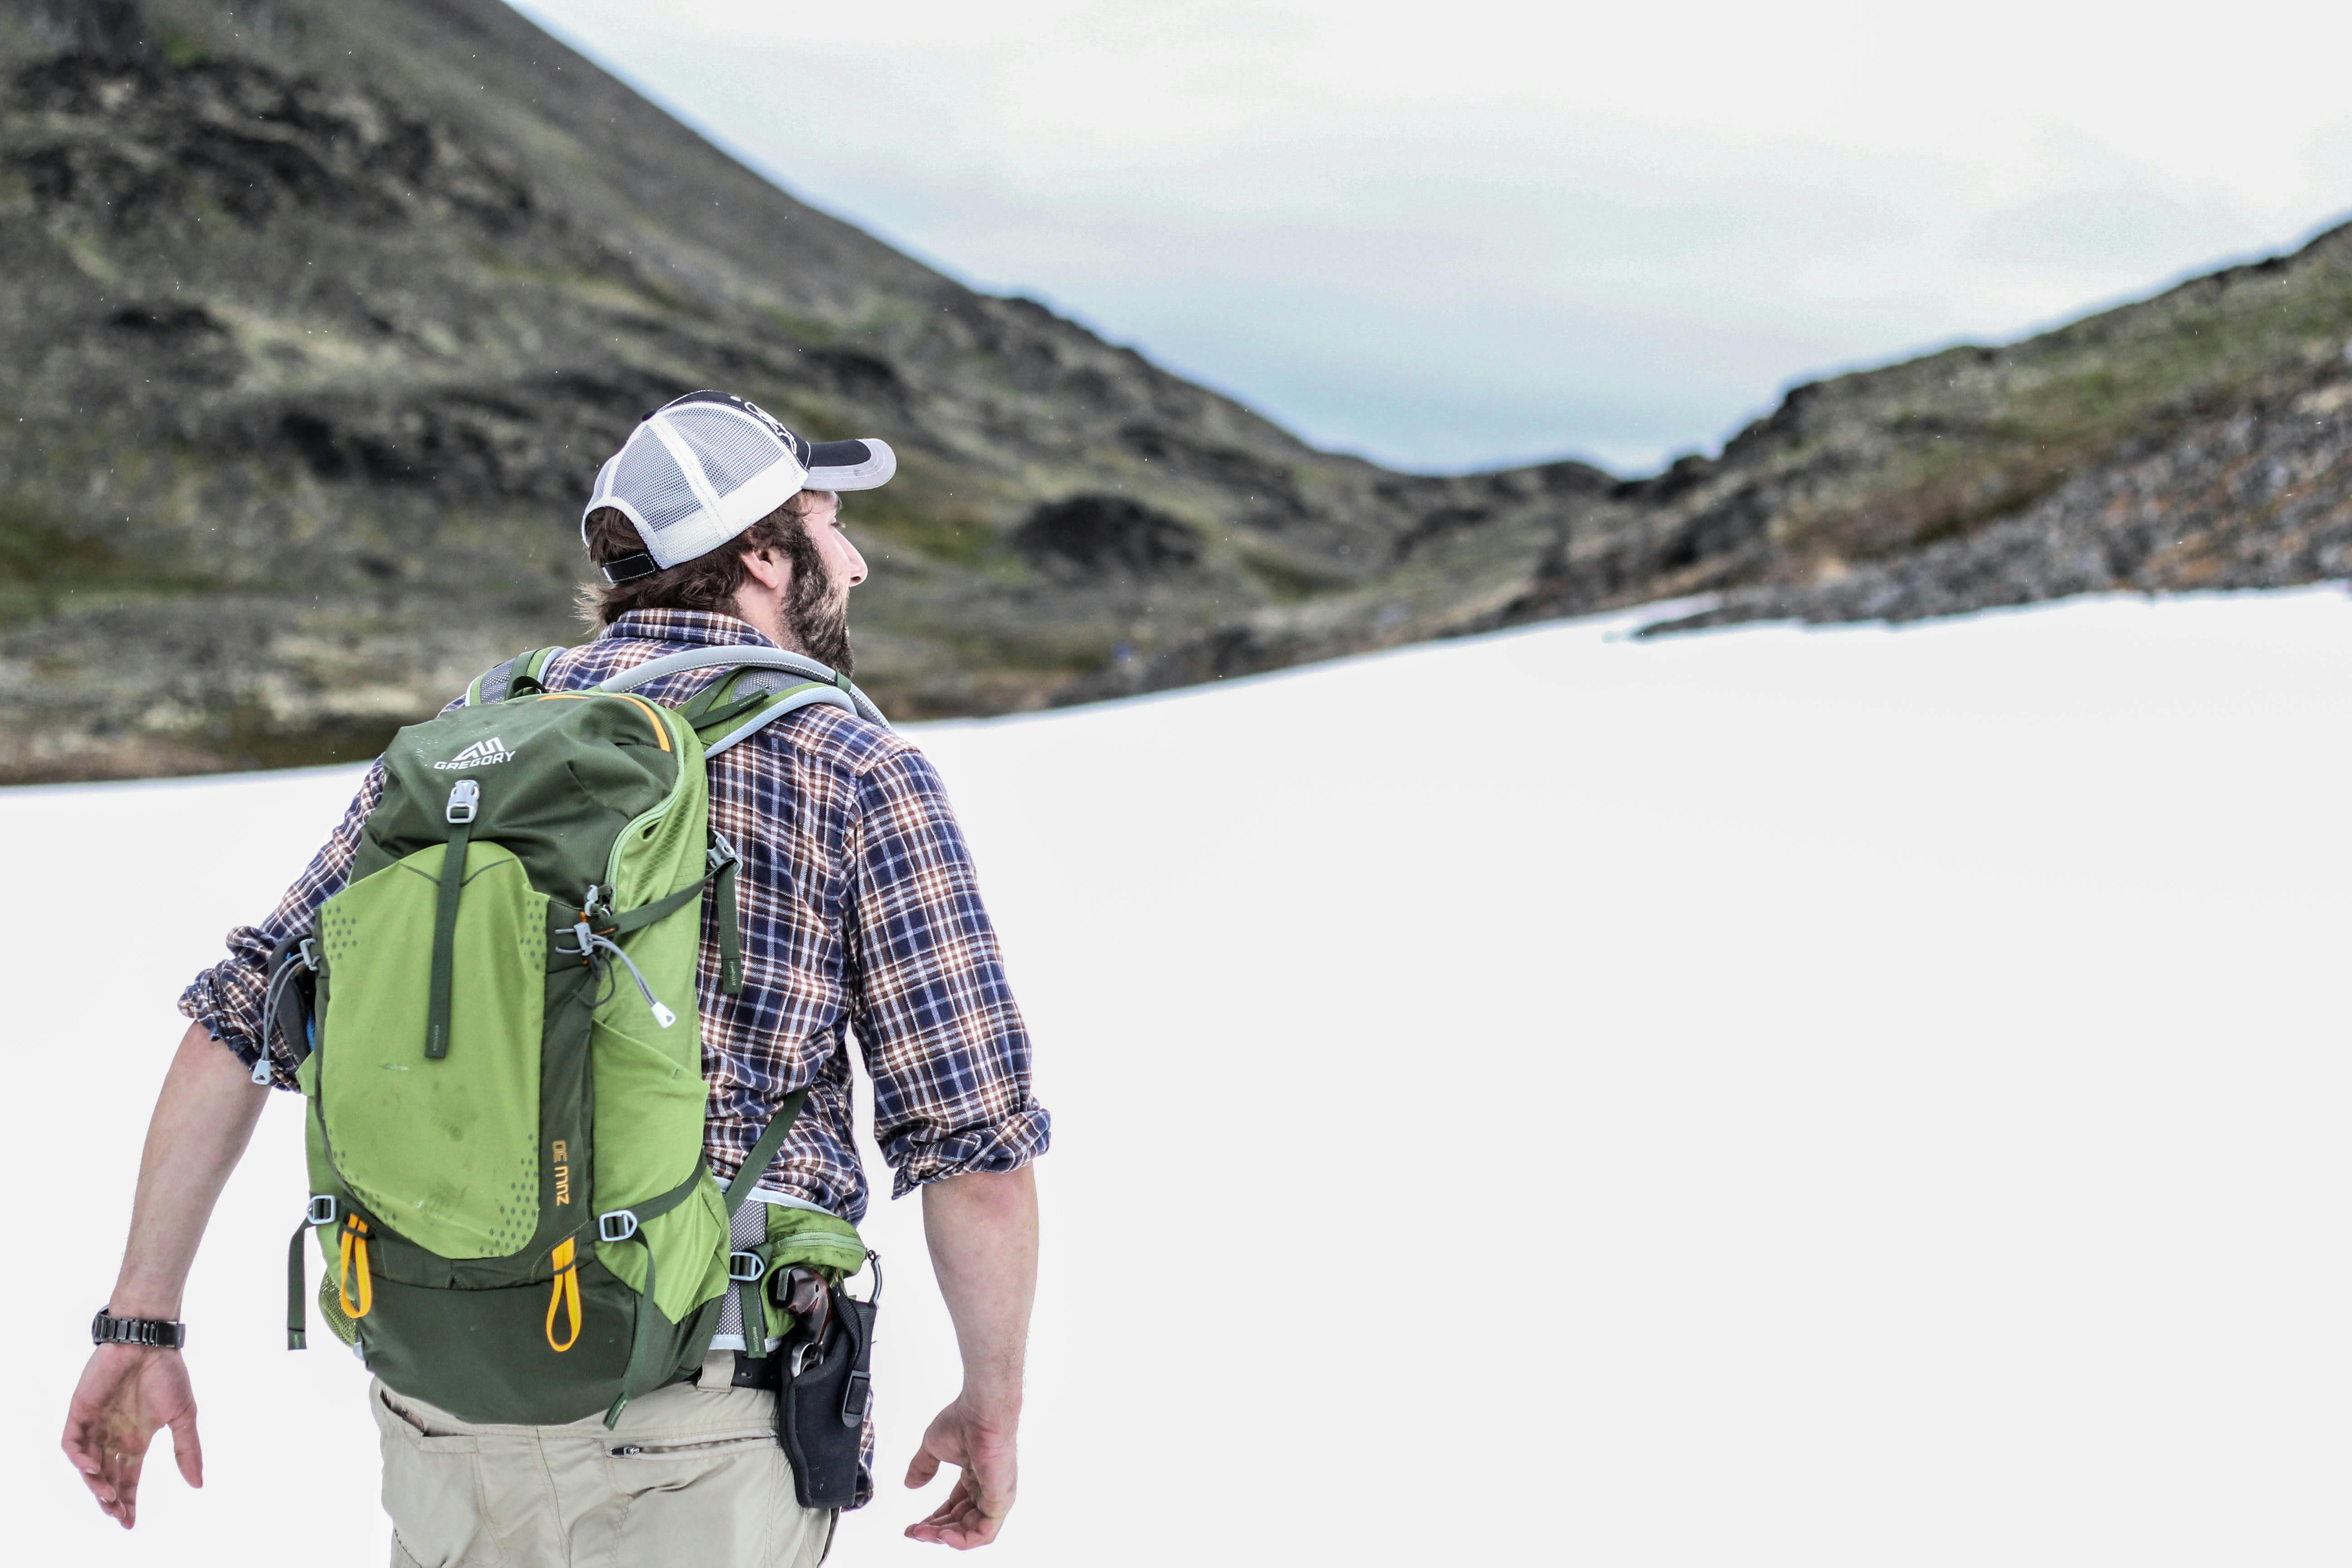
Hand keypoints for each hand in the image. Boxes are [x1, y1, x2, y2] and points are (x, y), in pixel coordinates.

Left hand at [61, 1344, 202, 1528]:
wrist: (149, 1343)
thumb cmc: (168, 1374)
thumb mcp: (184, 1416)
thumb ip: (187, 1450)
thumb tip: (198, 1484)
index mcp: (136, 1439)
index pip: (128, 1478)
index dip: (128, 1501)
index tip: (130, 1523)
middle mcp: (113, 1437)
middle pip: (106, 1478)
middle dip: (110, 1501)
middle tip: (118, 1517)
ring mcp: (95, 1426)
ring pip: (87, 1467)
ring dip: (95, 1485)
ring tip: (108, 1497)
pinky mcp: (80, 1413)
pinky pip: (72, 1444)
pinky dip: (79, 1459)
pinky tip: (93, 1468)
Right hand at [903, 1393, 1018, 1548]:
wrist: (980, 1411)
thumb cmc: (963, 1421)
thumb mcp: (933, 1448)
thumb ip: (923, 1467)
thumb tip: (910, 1485)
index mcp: (974, 1478)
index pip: (955, 1509)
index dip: (933, 1520)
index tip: (912, 1526)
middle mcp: (986, 1489)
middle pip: (960, 1523)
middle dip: (934, 1531)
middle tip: (914, 1532)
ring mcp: (995, 1496)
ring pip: (971, 1532)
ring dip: (944, 1538)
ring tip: (923, 1533)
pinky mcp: (1000, 1500)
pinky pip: (984, 1533)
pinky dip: (962, 1540)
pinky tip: (942, 1535)